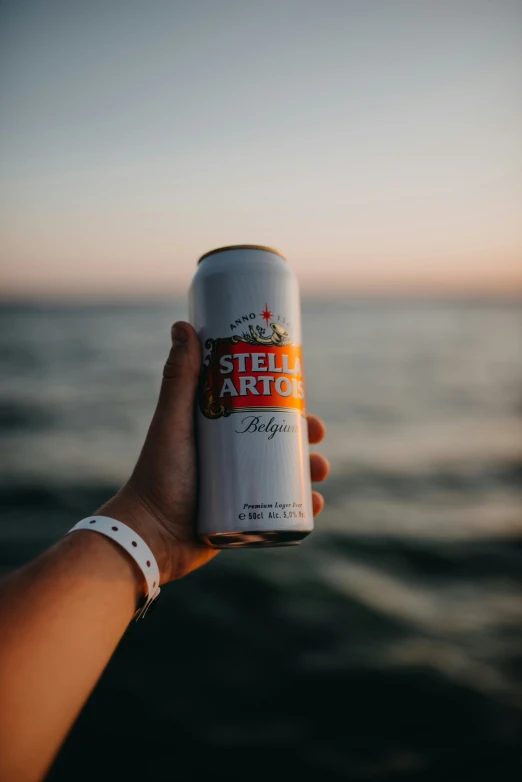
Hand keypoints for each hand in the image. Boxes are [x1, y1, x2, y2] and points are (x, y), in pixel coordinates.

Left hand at [100, 321, 328, 583]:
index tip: (301, 389)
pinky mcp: (245, 517)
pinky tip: (314, 504)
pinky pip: (281, 509)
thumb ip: (178, 378)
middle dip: (305, 435)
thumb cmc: (157, 476)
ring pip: (285, 473)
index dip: (284, 397)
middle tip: (317, 435)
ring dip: (310, 469)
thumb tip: (183, 325)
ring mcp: (239, 487)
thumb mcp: (173, 423)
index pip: (257, 405)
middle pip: (278, 438)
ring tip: (319, 472)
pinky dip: (302, 506)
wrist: (150, 538)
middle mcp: (230, 456)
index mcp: (216, 429)